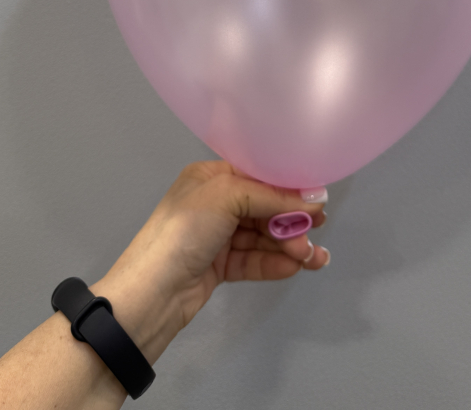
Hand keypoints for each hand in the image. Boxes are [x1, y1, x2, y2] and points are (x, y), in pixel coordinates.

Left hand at [91, 161, 328, 365]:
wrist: (152, 293)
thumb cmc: (184, 231)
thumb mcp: (225, 198)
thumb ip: (271, 197)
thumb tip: (313, 200)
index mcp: (210, 178)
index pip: (257, 175)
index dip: (288, 186)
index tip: (318, 198)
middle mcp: (214, 203)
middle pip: (264, 207)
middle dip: (292, 220)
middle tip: (318, 231)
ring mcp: (217, 236)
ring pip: (263, 236)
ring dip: (289, 245)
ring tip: (313, 259)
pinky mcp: (220, 266)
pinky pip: (254, 259)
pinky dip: (275, 263)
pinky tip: (295, 268)